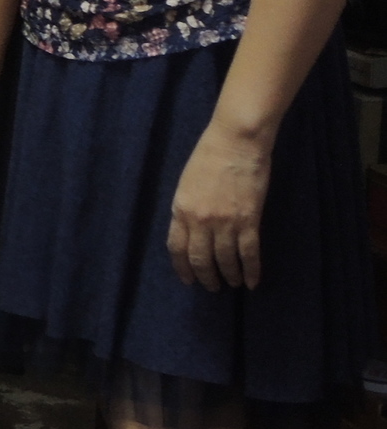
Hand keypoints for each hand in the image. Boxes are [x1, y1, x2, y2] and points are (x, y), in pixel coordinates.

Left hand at [166, 122, 270, 290]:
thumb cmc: (208, 156)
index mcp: (180, 209)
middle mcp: (200, 221)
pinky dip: (251, 270)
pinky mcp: (249, 220)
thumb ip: (186, 208)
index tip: (188, 279)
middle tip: (211, 287)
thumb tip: (190, 230)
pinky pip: (249, 253)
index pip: (176, 248)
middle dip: (205, 276)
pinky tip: (252, 281)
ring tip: (231, 284)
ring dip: (228, 276)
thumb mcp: (186, 184)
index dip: (182, 267)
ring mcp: (225, 222)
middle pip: (200, 258)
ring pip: (225, 260)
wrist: (235, 142)